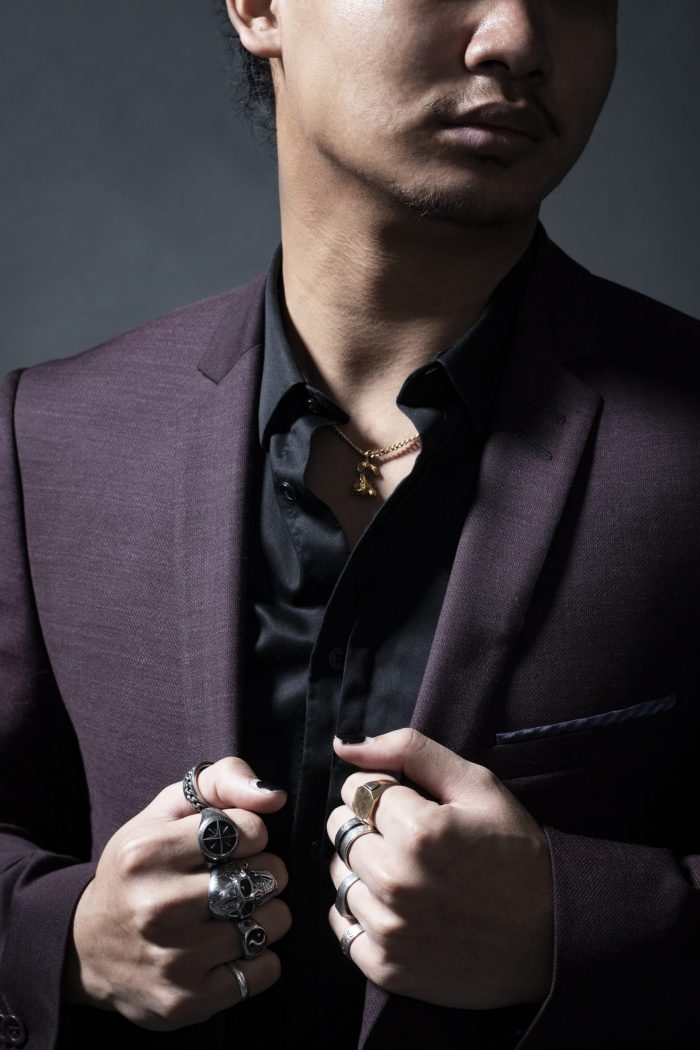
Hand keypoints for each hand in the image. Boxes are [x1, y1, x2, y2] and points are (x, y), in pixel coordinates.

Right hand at [63, 758, 290, 1029]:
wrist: (87, 947)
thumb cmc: (140, 867)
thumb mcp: (167, 809)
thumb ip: (222, 781)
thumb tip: (274, 796)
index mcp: (148, 852)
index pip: (250, 830)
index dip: (250, 833)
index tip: (231, 844)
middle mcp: (157, 906)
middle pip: (267, 875)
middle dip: (263, 871)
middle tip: (237, 877)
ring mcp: (172, 958)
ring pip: (271, 923)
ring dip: (266, 914)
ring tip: (237, 910)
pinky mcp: (187, 1000)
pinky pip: (264, 970)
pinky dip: (259, 956)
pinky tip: (231, 946)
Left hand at [327, 730, 553, 1009]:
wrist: (551, 936)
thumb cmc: (515, 851)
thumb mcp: (477, 784)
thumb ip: (410, 750)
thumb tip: (345, 746)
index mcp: (418, 830)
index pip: (357, 789)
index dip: (381, 789)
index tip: (407, 802)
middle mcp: (397, 880)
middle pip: (342, 830)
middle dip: (367, 824)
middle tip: (406, 836)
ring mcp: (390, 929)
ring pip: (340, 875)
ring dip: (362, 867)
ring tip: (405, 871)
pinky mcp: (387, 967)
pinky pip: (342, 925)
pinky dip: (360, 911)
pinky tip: (397, 906)